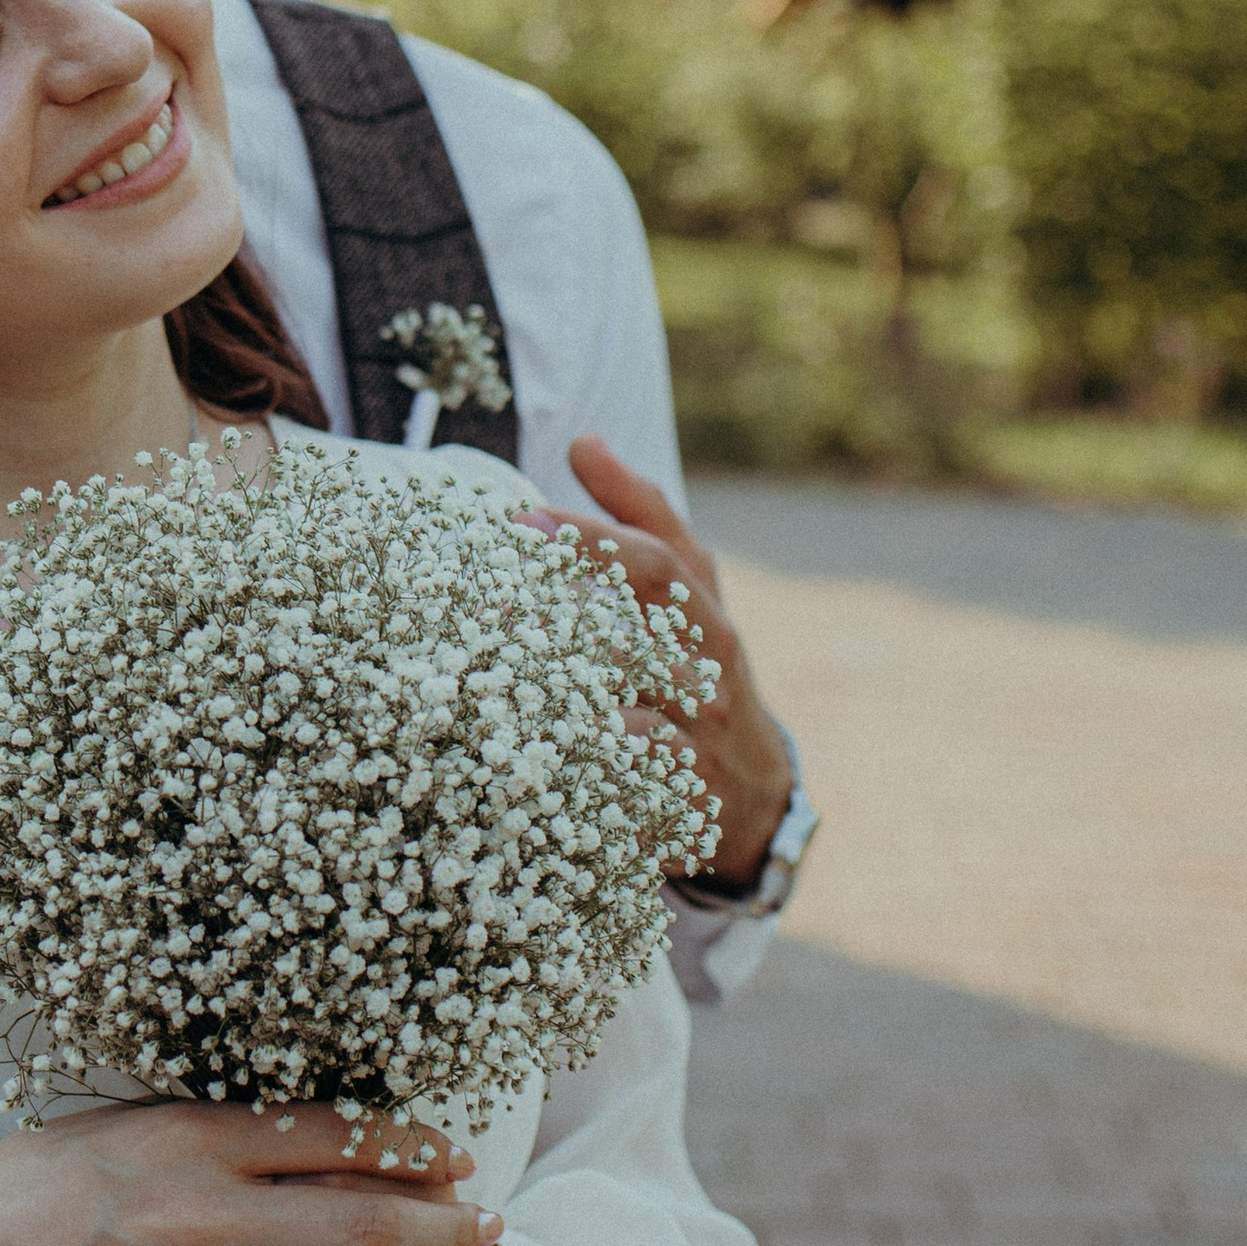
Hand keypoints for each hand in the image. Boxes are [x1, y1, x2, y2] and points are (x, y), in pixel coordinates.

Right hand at [0, 1101, 495, 1245]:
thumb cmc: (53, 1180)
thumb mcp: (138, 1121)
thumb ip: (226, 1127)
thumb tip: (330, 1125)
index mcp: (194, 1137)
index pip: (331, 1134)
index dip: (410, 1147)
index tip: (456, 1156)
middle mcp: (201, 1215)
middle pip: (354, 1226)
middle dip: (439, 1228)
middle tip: (489, 1223)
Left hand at [527, 438, 792, 887]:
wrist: (753, 791)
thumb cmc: (702, 667)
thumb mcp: (689, 590)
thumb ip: (641, 515)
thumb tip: (584, 442)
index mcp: (704, 615)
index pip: (655, 564)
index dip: (591, 539)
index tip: (520, 517)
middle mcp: (707, 675)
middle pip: (641, 635)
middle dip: (568, 612)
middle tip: (492, 589)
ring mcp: (697, 742)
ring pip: (636, 715)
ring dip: (568, 697)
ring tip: (497, 674)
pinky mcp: (680, 803)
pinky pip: (632, 789)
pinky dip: (587, 774)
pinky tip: (528, 758)